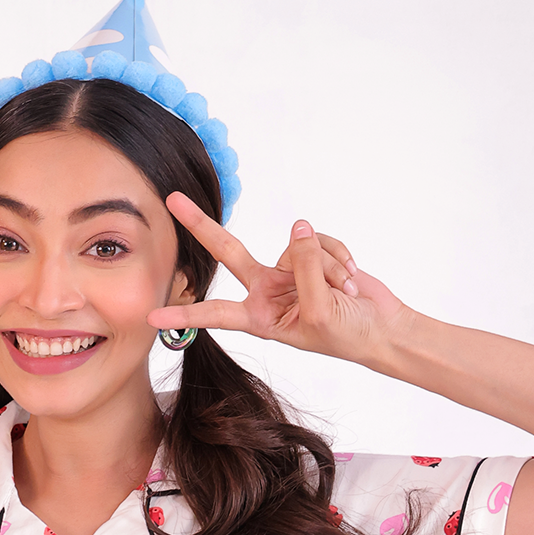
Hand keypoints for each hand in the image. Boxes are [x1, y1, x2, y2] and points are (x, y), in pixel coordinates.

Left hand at [150, 195, 410, 365]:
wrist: (381, 328)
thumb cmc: (346, 334)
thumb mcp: (319, 313)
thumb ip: (305, 270)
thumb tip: (298, 228)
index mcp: (258, 317)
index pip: (215, 313)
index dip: (185, 314)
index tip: (152, 318)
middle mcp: (265, 290)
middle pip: (228, 250)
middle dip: (201, 224)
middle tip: (172, 200)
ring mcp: (287, 269)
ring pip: (297, 245)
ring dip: (329, 267)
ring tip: (344, 292)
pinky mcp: (310, 253)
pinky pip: (319, 238)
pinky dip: (340, 257)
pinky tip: (351, 279)